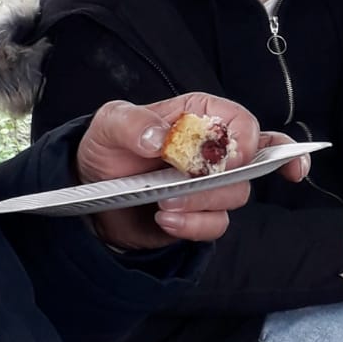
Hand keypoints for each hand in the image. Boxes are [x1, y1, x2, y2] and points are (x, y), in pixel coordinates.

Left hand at [76, 95, 310, 250]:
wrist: (94, 192)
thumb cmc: (108, 148)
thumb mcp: (109, 124)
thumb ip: (132, 122)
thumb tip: (159, 137)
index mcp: (200, 117)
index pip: (243, 122)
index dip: (247, 139)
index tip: (232, 156)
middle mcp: (212, 150)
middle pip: (248, 163)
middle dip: (224, 177)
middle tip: (189, 180)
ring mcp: (210, 184)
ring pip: (235, 194)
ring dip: (202, 201)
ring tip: (164, 201)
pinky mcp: (201, 214)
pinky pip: (216, 224)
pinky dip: (193, 224)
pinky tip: (166, 219)